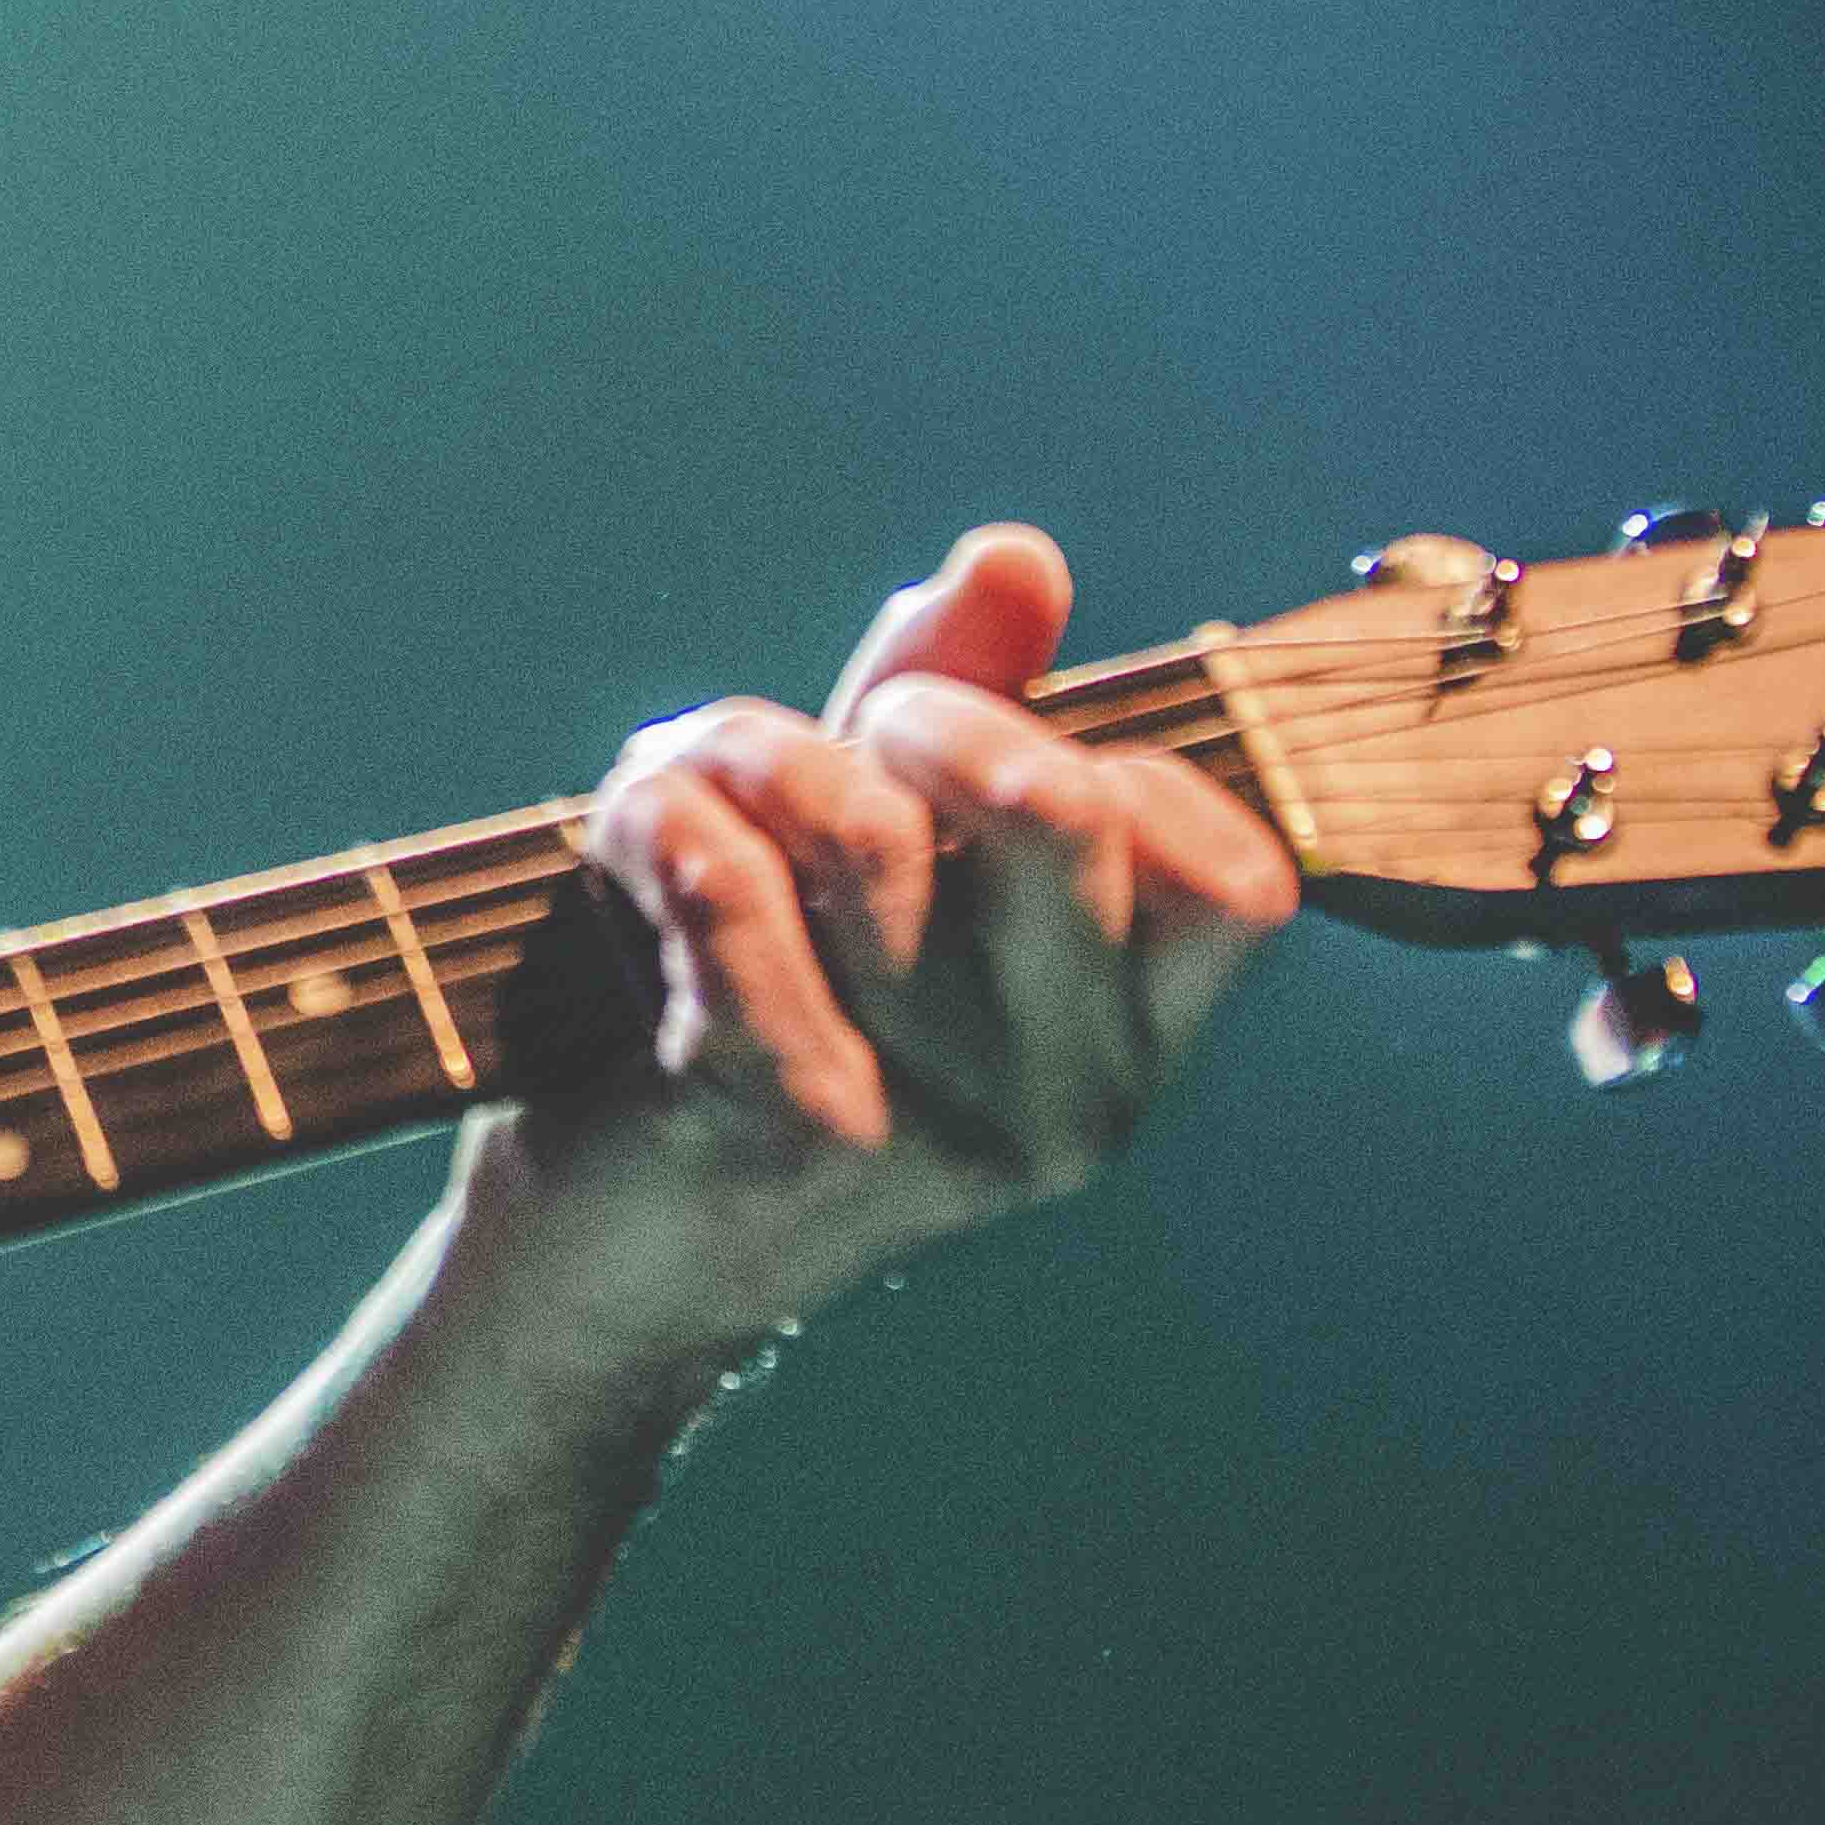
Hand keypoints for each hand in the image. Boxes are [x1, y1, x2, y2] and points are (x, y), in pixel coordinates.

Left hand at [523, 523, 1296, 1349]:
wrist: (588, 1269)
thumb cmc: (741, 1030)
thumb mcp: (867, 863)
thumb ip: (955, 703)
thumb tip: (1020, 554)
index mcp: (1124, 1047)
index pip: (1236, 875)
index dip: (1107, 763)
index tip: (983, 769)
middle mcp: (1063, 1101)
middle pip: (1061, 808)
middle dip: (922, 715)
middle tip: (828, 752)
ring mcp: (931, 1125)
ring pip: (868, 825)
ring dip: (746, 753)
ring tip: (683, 795)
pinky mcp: (781, 1125)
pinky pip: (737, 887)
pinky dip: (663, 820)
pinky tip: (628, 850)